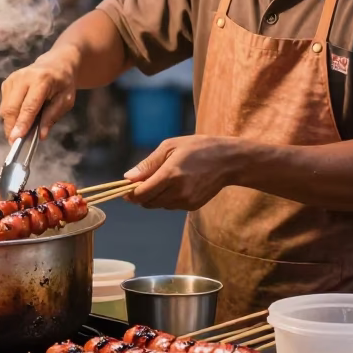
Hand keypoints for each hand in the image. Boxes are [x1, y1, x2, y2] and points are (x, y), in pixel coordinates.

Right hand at [0, 47, 79, 141]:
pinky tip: (21, 115)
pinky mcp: (7, 82)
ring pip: (5, 108)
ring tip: (22, 129)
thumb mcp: (66, 100)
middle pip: (11, 108)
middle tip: (15, 143)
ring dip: (10, 123)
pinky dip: (10, 115)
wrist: (56, 63)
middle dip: (11, 127)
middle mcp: (24, 77)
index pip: (29, 106)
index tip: (16, 139)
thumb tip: (41, 135)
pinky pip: (4, 105)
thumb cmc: (63, 83)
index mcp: (42, 80)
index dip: (22, 123)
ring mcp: (13, 78)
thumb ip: (52, 116)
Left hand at [123, 136, 237, 209]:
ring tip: (163, 179)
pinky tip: (176, 184)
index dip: (130, 194)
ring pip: (159, 205)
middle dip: (141, 195)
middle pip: (148, 203)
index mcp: (170, 175)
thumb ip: (148, 164)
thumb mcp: (170, 147)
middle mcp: (178, 191)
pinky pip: (171, 206)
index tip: (125, 189)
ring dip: (154, 196)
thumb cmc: (198, 148)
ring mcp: (186, 201)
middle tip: (143, 182)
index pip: (142, 194)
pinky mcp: (193, 206)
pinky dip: (167, 198)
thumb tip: (128, 177)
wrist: (228, 160)